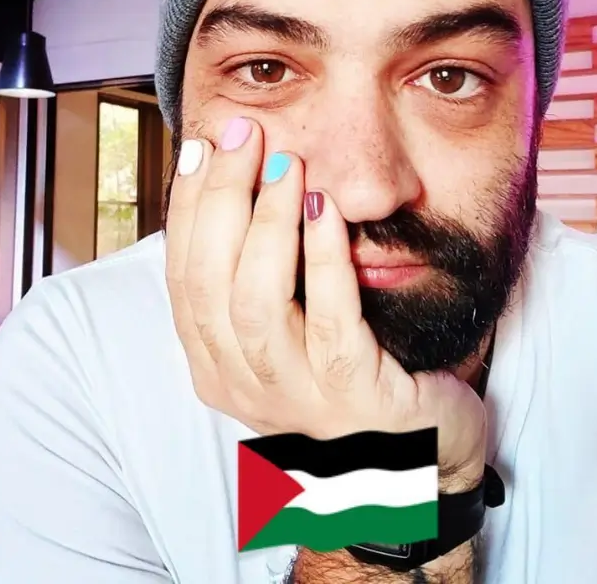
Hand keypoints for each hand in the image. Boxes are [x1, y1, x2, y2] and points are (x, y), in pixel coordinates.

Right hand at [165, 118, 486, 489]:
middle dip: (219, 199)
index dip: (187, 207)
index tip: (201, 148)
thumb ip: (257, 277)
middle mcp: (243, 385)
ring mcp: (295, 397)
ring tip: (286, 165)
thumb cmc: (348, 379)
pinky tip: (325, 209)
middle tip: (243, 137)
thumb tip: (237, 189)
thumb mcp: (288, 331)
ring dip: (267, 223)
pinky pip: (330, 320)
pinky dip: (323, 259)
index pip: (183, 277)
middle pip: (209, 283)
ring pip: (256, 303)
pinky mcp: (351, 398)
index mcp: (217, 365)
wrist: (413, 460)